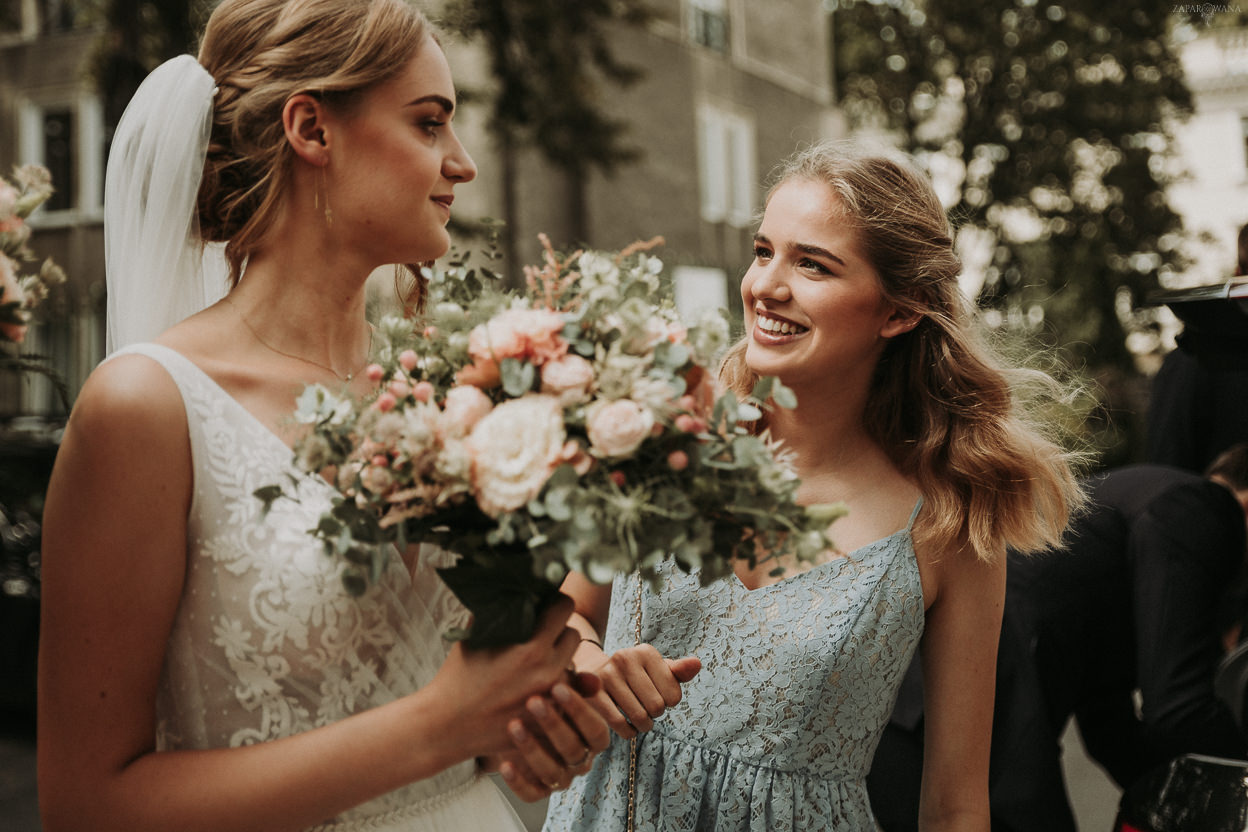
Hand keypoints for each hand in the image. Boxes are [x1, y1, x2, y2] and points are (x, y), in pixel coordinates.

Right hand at [432, 596, 580, 758]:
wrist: (446, 725)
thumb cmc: (457, 679)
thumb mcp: (474, 637)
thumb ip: (499, 614)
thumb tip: (511, 592)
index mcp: (531, 647)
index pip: (564, 609)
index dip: (556, 603)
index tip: (547, 605)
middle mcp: (547, 670)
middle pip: (573, 636)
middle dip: (560, 631)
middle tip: (542, 633)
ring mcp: (550, 696)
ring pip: (572, 665)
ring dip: (559, 660)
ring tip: (534, 663)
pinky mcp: (547, 716)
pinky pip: (563, 693)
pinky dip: (553, 686)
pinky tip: (531, 685)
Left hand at [494, 678, 610, 798]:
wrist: (520, 723)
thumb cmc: (548, 704)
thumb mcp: (560, 692)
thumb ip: (576, 685)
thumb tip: (592, 681)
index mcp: (593, 740)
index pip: (596, 731)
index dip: (579, 711)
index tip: (558, 687)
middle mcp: (580, 762)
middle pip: (573, 750)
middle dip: (553, 725)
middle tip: (533, 701)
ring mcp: (560, 779)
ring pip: (551, 772)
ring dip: (532, 749)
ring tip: (513, 725)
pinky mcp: (537, 791)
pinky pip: (530, 794)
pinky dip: (517, 781)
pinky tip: (504, 764)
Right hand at [578, 644, 700, 738]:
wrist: (592, 672)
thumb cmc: (634, 675)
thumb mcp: (656, 670)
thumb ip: (678, 672)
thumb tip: (697, 664)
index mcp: (646, 652)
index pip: (674, 695)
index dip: (669, 702)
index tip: (658, 696)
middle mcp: (625, 658)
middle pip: (657, 707)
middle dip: (655, 714)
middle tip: (646, 708)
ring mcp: (607, 675)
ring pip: (639, 717)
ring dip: (643, 726)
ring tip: (639, 719)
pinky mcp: (592, 693)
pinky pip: (619, 724)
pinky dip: (628, 733)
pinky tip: (627, 727)